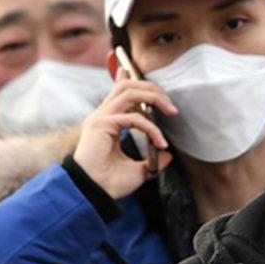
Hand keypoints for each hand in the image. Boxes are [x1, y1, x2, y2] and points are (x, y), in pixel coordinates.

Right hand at [72, 70, 177, 199]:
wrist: (93, 195)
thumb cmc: (110, 184)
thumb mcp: (138, 170)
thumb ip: (152, 160)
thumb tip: (167, 155)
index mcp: (106, 123)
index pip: (117, 92)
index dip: (124, 76)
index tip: (131, 69)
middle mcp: (102, 116)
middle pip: (127, 86)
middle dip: (152, 89)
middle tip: (171, 107)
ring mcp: (101, 118)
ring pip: (129, 92)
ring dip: (154, 97)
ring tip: (171, 112)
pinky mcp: (102, 125)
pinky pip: (133, 118)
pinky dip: (151, 128)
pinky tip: (160, 142)